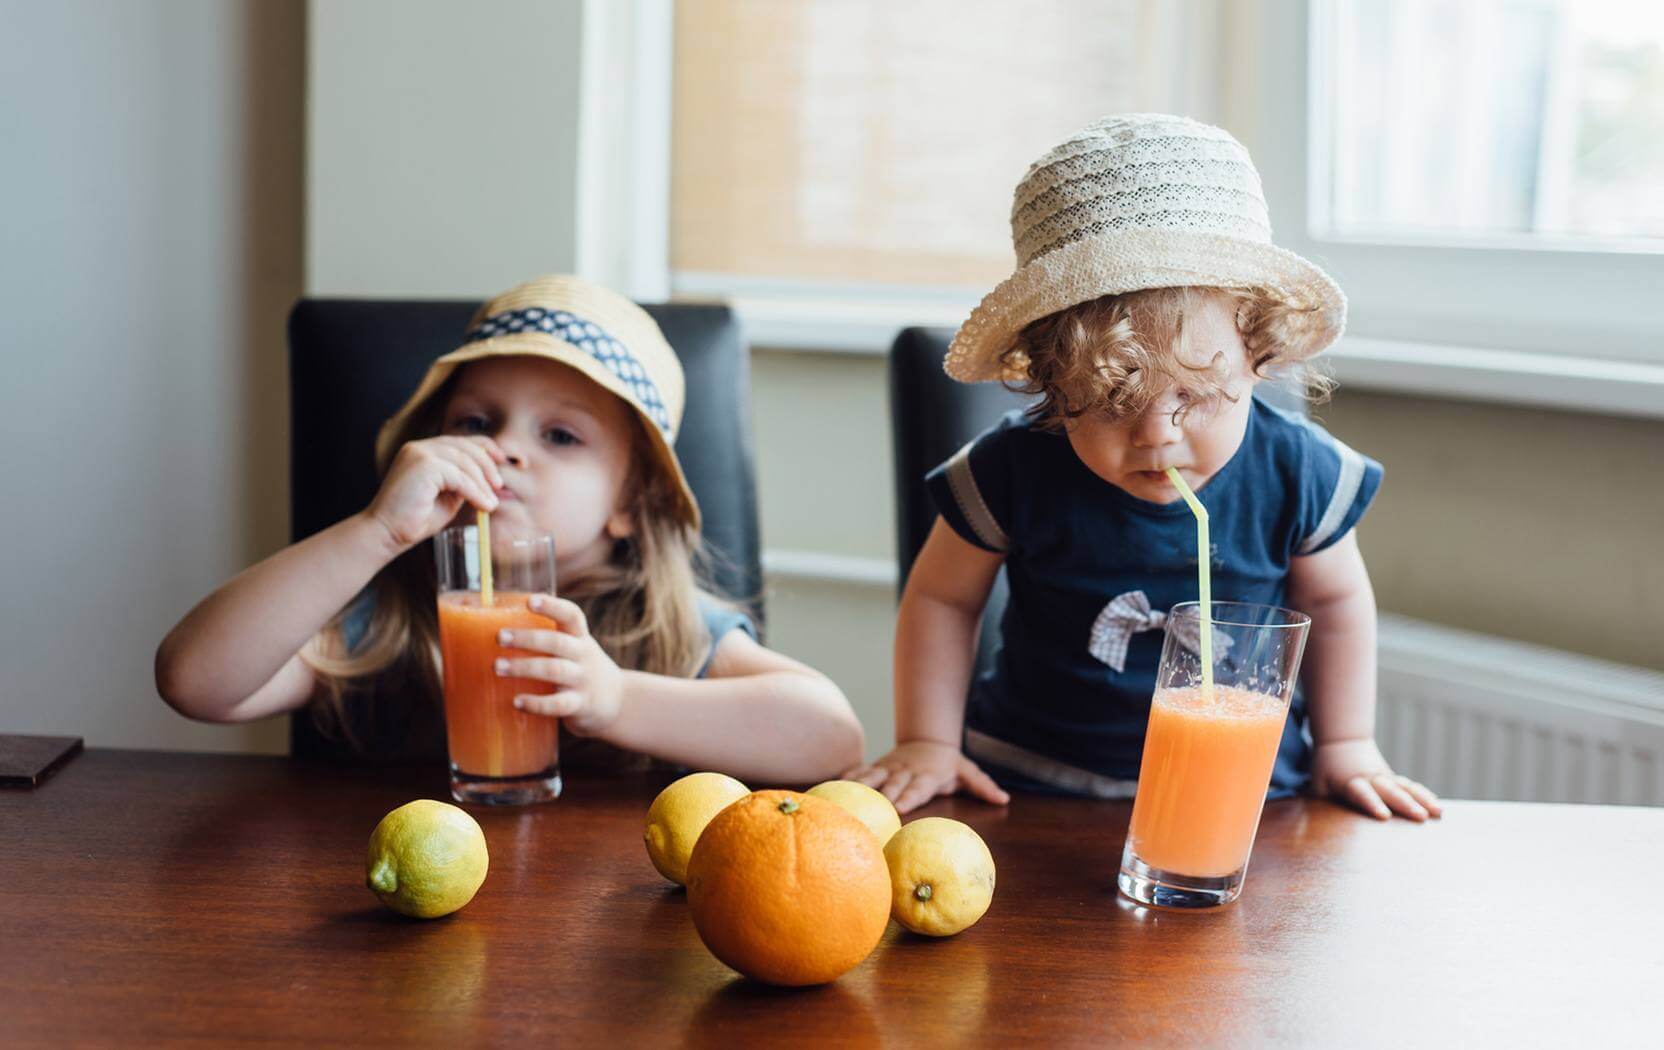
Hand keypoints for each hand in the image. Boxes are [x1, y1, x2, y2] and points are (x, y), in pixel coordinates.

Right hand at [365, 436, 506, 552]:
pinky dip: (475, 491)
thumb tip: (490, 480)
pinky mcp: (423, 465)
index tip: (502, 461)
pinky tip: (483, 505)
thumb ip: (464, 483)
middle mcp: (420, 447)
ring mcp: (419, 453)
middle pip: (465, 447)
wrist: (387, 533)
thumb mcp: (447, 497)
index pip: (461, 441)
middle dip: (487, 466)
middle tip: (498, 486)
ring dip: (482, 483)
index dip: (485, 447)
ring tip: (490, 503)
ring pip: (464, 462)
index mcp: (424, 451)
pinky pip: (459, 476)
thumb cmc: (415, 518)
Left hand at [496, 596, 623, 736]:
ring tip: (497, 667)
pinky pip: (558, 704)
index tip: (529, 600)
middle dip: (527, 638)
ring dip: (524, 667)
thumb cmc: (580, 669)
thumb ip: (547, 641)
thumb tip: (490, 632)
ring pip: (555, 670)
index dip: (552, 606)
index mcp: (580, 637)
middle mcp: (583, 655)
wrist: (617, 701)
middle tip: (499, 637)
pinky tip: (517, 702)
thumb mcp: (574, 649)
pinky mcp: (580, 705)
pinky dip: (536, 704)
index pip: (571, 615)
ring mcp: (583, 681)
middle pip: (557, 642)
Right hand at [843, 740, 1009, 814]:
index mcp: (926, 775)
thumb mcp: (967, 771)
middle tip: (868, 812)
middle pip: (891, 784)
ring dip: (858, 786)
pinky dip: (844, 778)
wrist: (926, 738)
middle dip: (881, 796)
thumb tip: (1004, 799)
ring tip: (842, 799)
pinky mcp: (876, 767)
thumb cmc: (947, 763)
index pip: (917, 787)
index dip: (907, 797)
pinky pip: (858, 771)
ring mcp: (888, 768)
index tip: (898, 807)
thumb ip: (983, 786)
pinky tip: (829, 788)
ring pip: (871, 776)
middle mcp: (905, 771)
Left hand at [1311, 737, 1442, 821]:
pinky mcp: (1393, 779)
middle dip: (1405, 804)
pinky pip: (1411, 786)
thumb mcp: (1316, 785)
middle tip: (1421, 817)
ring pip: (1405, 787)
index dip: (1372, 803)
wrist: (1342, 743)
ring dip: (1421, 799)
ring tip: (1437, 813)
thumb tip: (1303, 826)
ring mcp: (1384, 777)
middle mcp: (1370, 778)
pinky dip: (1424, 795)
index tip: (1383, 815)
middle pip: (1389, 790)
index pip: (1361, 793)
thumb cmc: (1326, 771)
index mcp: (1349, 781)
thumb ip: (1315, 803)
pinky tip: (1438, 808)